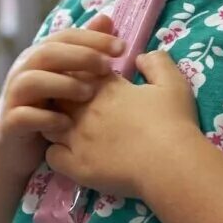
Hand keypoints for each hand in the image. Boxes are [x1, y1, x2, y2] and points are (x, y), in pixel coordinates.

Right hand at [0, 14, 122, 179]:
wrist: (22, 152)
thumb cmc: (52, 111)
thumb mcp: (71, 78)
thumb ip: (86, 50)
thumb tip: (106, 18)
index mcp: (40, 56)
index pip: (66, 36)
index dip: (94, 38)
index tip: (122, 48)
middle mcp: (24, 71)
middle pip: (48, 52)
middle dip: (81, 56)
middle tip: (109, 67)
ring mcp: (14, 96)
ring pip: (32, 80)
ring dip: (63, 84)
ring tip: (89, 94)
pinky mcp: (10, 123)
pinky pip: (24, 116)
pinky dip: (47, 118)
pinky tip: (68, 125)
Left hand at [44, 50, 202, 199]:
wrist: (171, 163)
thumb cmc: (174, 122)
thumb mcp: (173, 83)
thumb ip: (156, 62)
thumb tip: (141, 56)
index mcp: (106, 88)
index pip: (79, 72)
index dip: (82, 77)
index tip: (91, 84)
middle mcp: (85, 109)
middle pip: (58, 95)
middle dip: (63, 97)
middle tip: (78, 107)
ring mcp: (77, 138)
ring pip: (49, 123)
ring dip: (55, 123)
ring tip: (70, 131)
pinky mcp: (76, 165)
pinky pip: (51, 156)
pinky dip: (56, 153)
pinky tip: (69, 154)